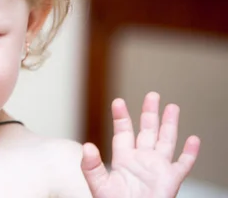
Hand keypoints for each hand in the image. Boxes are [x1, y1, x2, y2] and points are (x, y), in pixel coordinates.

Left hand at [81, 92, 200, 197]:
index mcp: (124, 158)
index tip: (118, 101)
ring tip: (172, 107)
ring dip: (170, 125)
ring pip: (166, 141)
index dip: (121, 116)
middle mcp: (142, 159)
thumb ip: (91, 166)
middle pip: (147, 131)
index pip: (123, 132)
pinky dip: (190, 153)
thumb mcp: (99, 185)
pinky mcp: (171, 179)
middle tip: (152, 95)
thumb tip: (86, 146)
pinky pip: (183, 164)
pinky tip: (194, 139)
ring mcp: (157, 168)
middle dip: (150, 113)